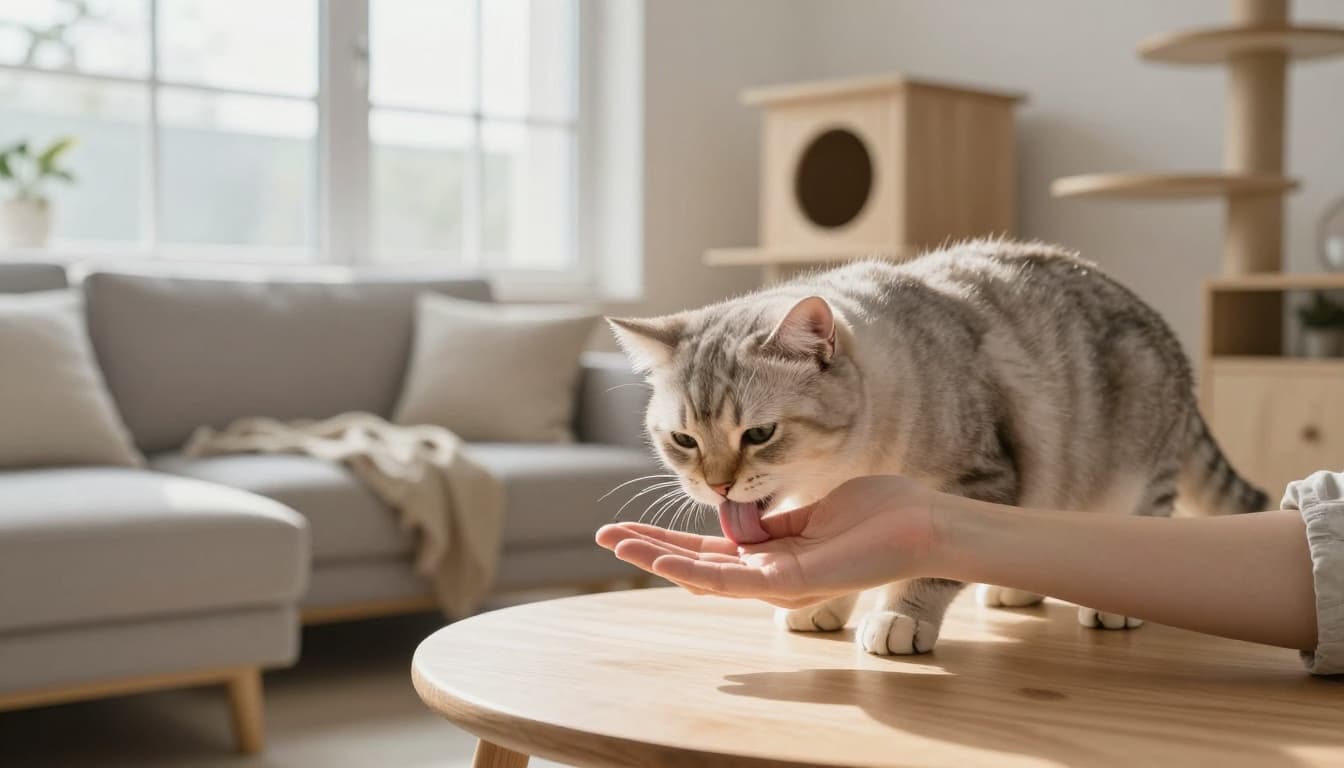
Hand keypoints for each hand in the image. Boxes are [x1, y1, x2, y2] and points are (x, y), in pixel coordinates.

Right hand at [595, 475, 939, 608]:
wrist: (920, 523)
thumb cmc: (878, 510)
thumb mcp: (810, 507)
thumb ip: (773, 517)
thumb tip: (741, 509)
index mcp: (772, 554)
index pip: (708, 551)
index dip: (666, 539)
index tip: (630, 523)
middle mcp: (768, 574)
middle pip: (695, 565)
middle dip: (647, 549)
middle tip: (604, 536)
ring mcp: (774, 582)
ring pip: (701, 576)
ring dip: (653, 559)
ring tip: (613, 544)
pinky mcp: (785, 582)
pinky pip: (727, 579)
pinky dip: (687, 569)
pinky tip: (656, 558)